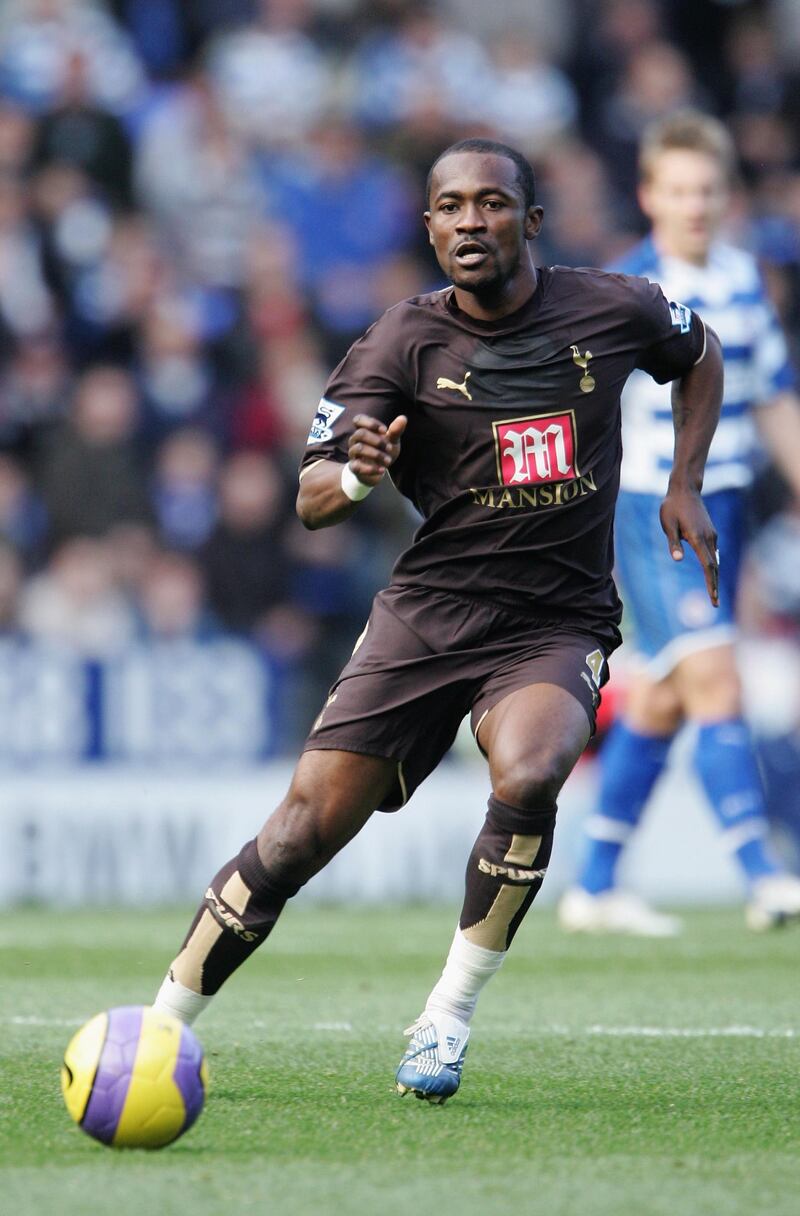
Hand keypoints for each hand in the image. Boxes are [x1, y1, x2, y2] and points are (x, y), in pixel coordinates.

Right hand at [347, 414, 407, 485]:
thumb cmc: (384, 451)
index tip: (385, 430)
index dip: (371, 423)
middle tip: (390, 448)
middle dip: (377, 440)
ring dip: (376, 454)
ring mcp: (353, 453)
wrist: (379, 470)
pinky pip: (357, 466)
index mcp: (363, 430)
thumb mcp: (392, 441)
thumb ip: (396, 430)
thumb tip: (403, 418)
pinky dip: (371, 468)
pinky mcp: (354, 467)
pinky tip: (382, 470)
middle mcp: (355, 440)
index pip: (358, 419)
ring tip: (388, 461)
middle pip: (360, 434)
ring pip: (359, 448)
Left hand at [659, 486, 718, 606]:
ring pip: (714, 560)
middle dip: (714, 586)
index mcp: (698, 538)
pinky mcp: (711, 532)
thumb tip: (677, 559)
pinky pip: (712, 552)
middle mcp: (709, 538)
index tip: (713, 598)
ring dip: (714, 577)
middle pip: (714, 567)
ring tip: (713, 594)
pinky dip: (713, 566)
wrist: (685, 489)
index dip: (711, 583)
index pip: (707, 566)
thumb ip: (673, 543)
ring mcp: (711, 535)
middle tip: (715, 604)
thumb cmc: (672, 507)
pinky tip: (711, 574)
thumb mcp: (668, 524)